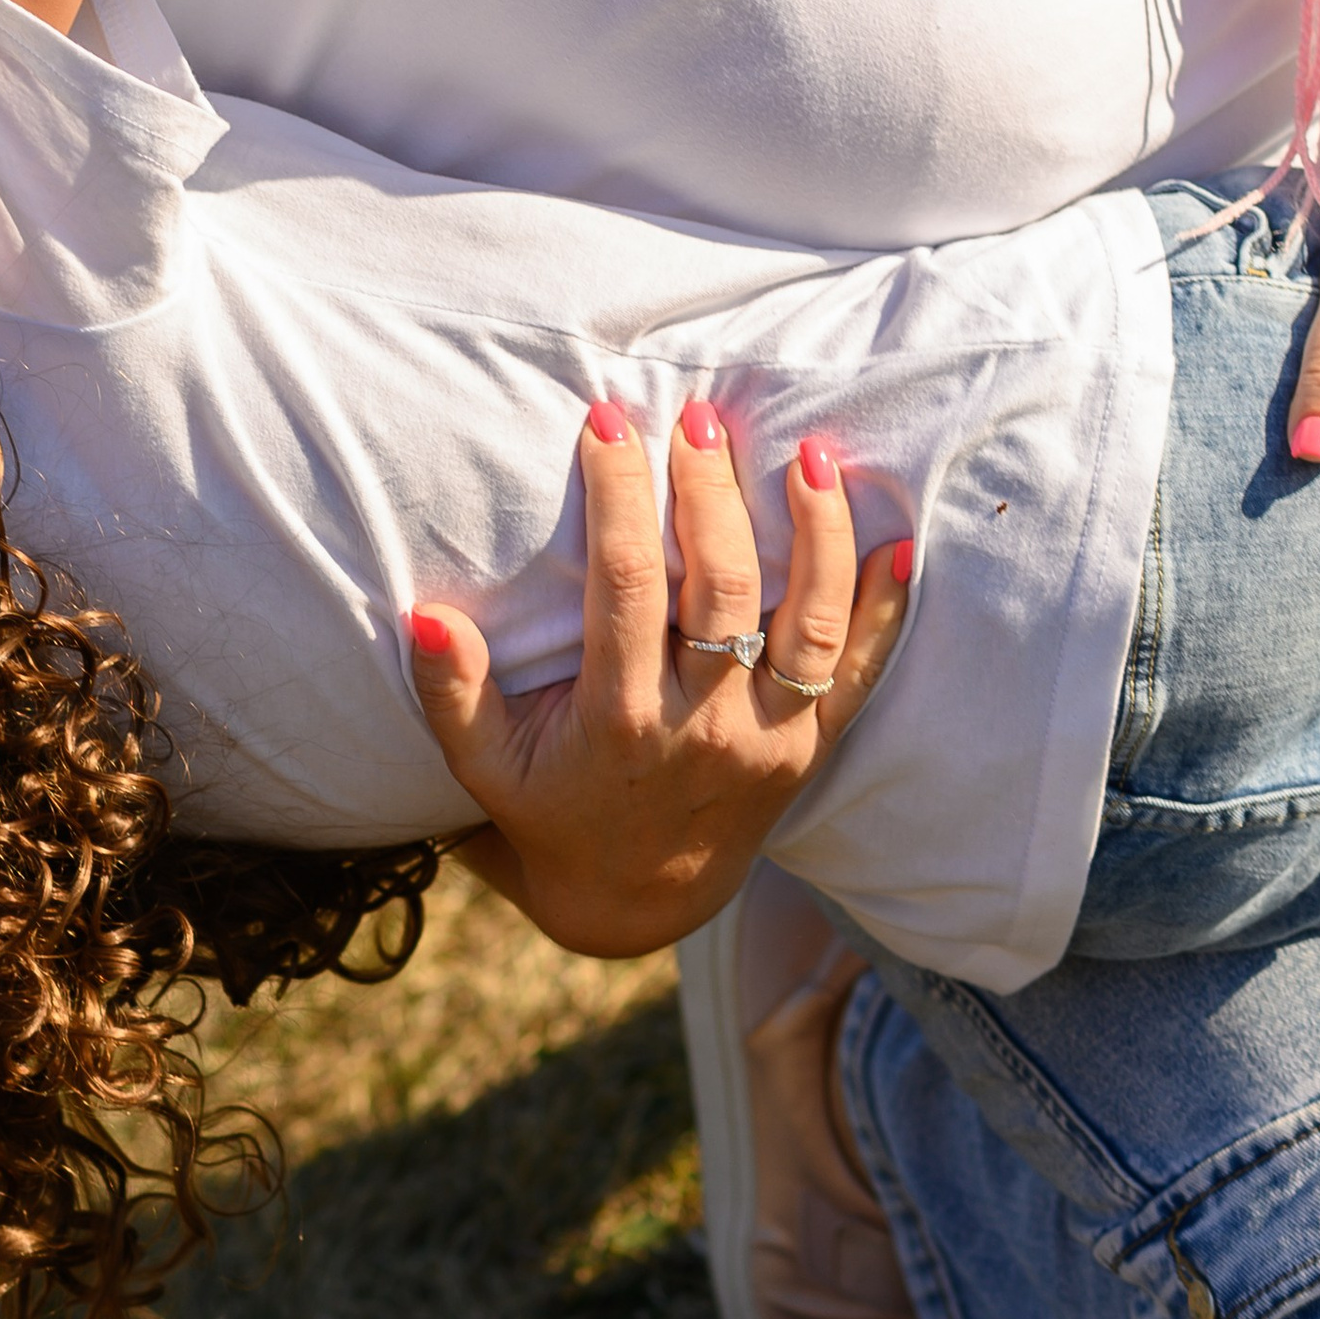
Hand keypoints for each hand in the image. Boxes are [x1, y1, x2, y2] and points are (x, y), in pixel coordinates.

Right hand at [408, 400, 913, 959]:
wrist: (639, 898)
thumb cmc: (552, 810)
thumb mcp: (483, 769)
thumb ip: (451, 693)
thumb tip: (423, 614)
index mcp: (622, 723)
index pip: (626, 588)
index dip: (618, 499)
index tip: (606, 422)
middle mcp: (706, 730)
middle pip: (723, 591)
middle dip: (713, 495)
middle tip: (700, 419)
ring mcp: (770, 741)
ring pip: (808, 624)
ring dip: (816, 534)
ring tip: (809, 453)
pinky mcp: (813, 747)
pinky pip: (860, 673)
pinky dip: (885, 609)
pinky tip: (896, 541)